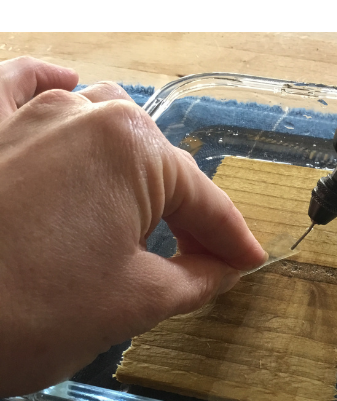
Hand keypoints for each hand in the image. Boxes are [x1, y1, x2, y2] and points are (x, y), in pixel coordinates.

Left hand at [0, 56, 266, 397]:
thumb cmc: (25, 315)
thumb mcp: (136, 304)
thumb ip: (197, 279)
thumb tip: (224, 268)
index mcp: (132, 151)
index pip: (204, 200)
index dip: (233, 238)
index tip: (249, 261)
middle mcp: (83, 115)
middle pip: (160, 163)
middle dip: (189, 212)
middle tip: (206, 255)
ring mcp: (25, 113)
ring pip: (103, 118)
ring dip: (137, 162)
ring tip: (148, 201)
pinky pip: (23, 84)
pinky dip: (53, 88)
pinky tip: (69, 91)